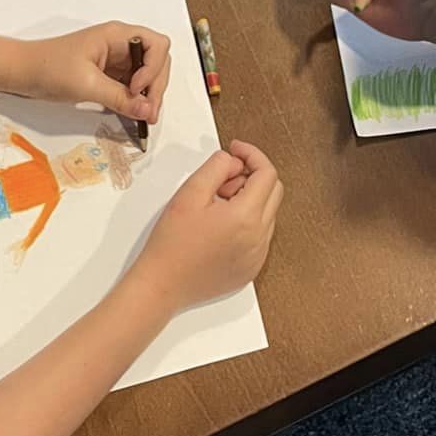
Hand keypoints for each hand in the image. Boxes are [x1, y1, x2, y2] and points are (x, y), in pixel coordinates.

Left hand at [15, 22, 172, 122]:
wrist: (23, 72)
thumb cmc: (49, 68)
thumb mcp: (87, 85)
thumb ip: (120, 98)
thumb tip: (148, 110)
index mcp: (117, 35)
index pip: (156, 45)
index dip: (153, 68)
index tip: (137, 89)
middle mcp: (120, 44)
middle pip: (156, 60)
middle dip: (156, 85)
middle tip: (149, 112)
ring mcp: (115, 59)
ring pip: (146, 74)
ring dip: (149, 95)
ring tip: (144, 117)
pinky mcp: (109, 74)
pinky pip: (132, 85)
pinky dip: (136, 99)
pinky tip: (133, 113)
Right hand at [133, 141, 281, 310]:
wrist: (162, 285)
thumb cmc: (172, 244)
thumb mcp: (190, 191)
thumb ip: (217, 166)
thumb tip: (234, 162)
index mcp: (246, 218)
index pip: (267, 173)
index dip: (252, 154)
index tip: (236, 150)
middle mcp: (259, 239)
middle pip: (273, 191)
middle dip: (251, 176)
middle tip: (222, 180)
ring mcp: (257, 257)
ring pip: (267, 212)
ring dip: (249, 199)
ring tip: (215, 205)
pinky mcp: (251, 269)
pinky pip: (260, 235)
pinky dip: (247, 221)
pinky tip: (220, 225)